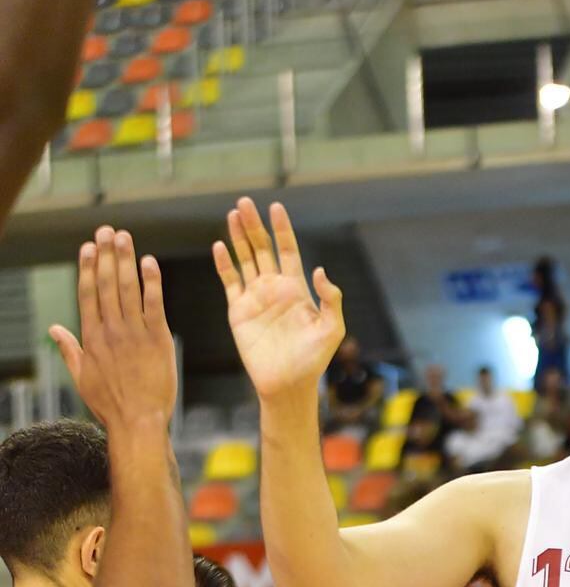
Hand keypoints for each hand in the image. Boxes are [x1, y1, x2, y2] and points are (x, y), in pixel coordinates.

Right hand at [50, 228, 176, 431]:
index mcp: (92, 337)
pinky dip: (151, 282)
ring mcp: (135, 333)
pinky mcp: (158, 339)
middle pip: (106, 284)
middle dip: (106, 254)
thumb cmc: (111, 405)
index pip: (88, 293)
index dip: (88, 267)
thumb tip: (55, 330)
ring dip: (125, 259)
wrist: (138, 422)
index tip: (88, 247)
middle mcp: (111, 330)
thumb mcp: (82, 378)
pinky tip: (149, 262)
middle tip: (106, 230)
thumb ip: (69, 350)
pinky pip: (154, 304)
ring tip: (124, 236)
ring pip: (128, 288)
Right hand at [213, 197, 343, 400]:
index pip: (287, 250)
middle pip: (262, 248)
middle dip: (254, 225)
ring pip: (245, 259)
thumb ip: (330, 299)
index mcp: (297, 288)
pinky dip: (224, 264)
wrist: (288, 384)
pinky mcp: (239, 312)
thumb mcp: (332, 329)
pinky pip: (229, 282)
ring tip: (233, 214)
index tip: (276, 207)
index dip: (282, 229)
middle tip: (245, 202)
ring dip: (238, 237)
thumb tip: (320, 271)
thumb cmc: (313, 359)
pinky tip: (220, 246)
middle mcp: (274, 288)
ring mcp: (255, 298)